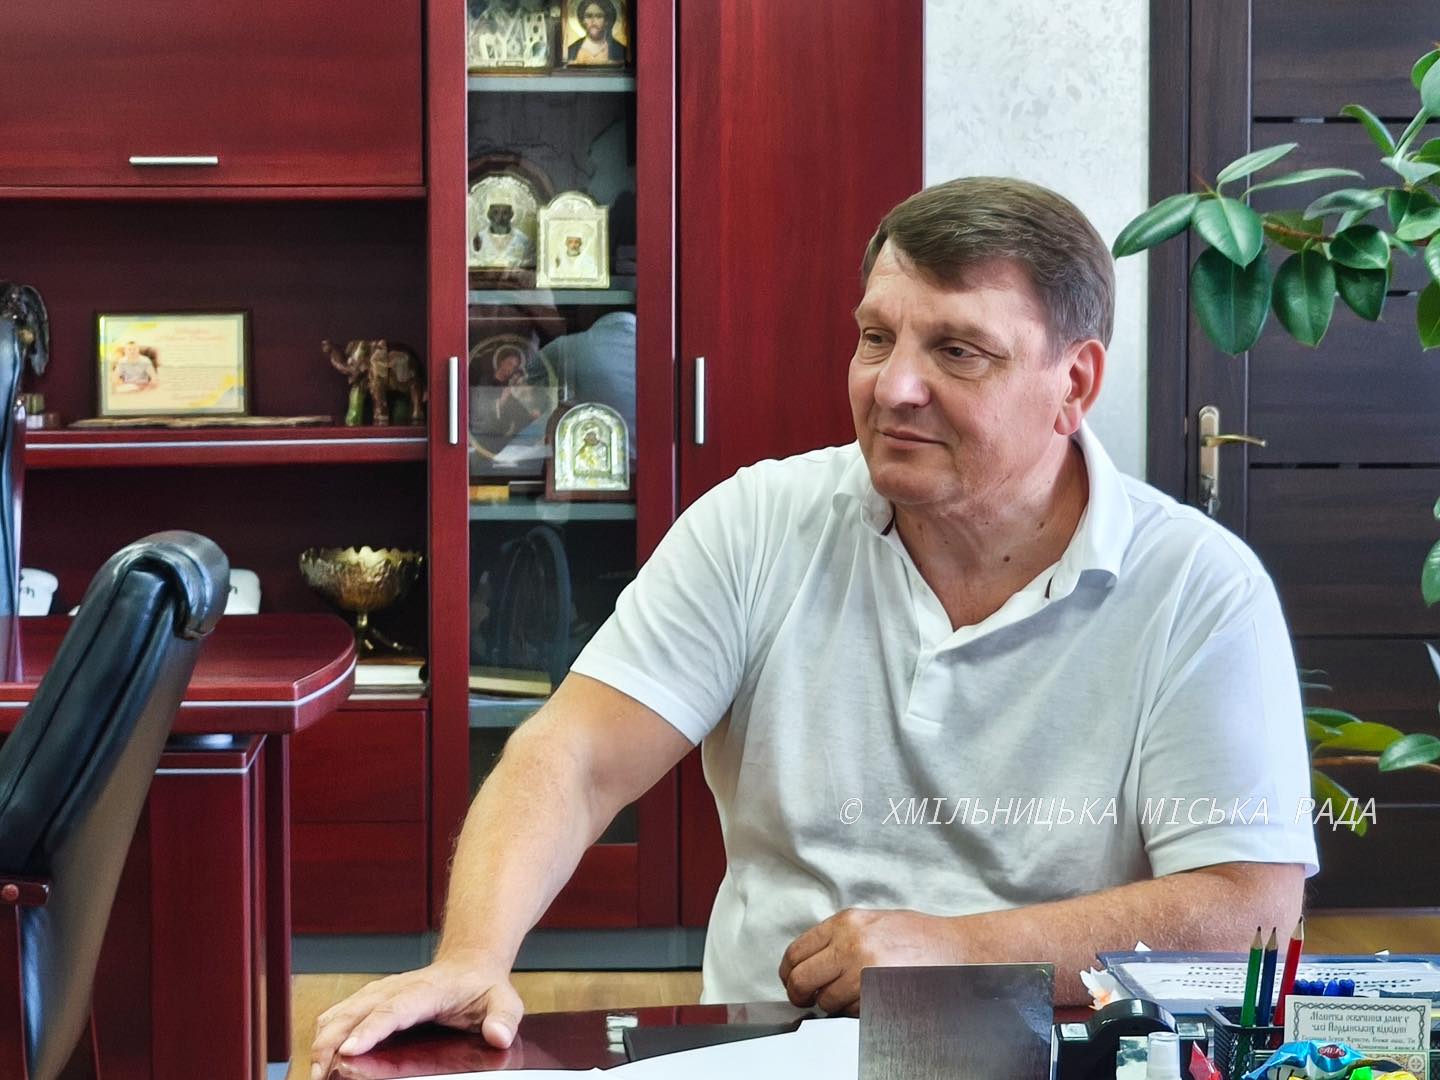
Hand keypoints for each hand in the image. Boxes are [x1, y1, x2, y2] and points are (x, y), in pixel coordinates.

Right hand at [309, 953, 522, 1079]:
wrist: (469, 963)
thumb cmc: (483, 987)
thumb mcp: (504, 1001)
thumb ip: (504, 1018)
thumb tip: (498, 1035)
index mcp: (428, 990)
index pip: (394, 1009)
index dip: (371, 1029)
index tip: (350, 1049)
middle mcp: (398, 988)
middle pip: (357, 1011)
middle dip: (334, 1040)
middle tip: (320, 1072)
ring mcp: (382, 992)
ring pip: (343, 1011)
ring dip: (324, 1038)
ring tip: (314, 1072)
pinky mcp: (372, 1000)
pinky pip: (341, 1013)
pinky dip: (325, 1032)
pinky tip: (319, 1056)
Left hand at [778, 908, 959, 1014]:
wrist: (956, 949)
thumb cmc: (918, 935)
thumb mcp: (871, 922)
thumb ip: (839, 937)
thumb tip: (809, 959)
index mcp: (846, 923)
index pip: (796, 952)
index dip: (789, 972)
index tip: (792, 980)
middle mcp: (851, 945)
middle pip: (802, 979)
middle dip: (800, 994)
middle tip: (807, 998)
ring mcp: (864, 972)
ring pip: (826, 1001)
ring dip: (832, 1004)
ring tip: (851, 995)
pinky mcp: (878, 995)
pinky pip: (851, 1013)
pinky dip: (853, 1012)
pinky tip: (868, 999)